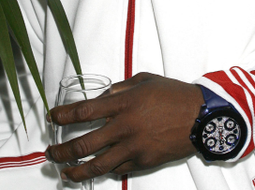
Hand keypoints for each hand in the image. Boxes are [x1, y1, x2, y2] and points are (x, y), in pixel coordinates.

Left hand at [46, 73, 203, 181]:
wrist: (203, 117)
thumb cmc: (174, 96)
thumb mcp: (143, 81)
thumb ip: (119, 90)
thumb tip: (102, 98)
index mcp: (123, 105)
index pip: (83, 112)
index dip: (63, 116)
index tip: (52, 117)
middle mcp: (125, 128)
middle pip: (84, 144)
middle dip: (62, 151)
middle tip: (51, 152)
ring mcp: (134, 148)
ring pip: (98, 165)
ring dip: (77, 171)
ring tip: (64, 173)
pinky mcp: (145, 162)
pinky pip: (119, 170)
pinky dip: (105, 171)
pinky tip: (95, 171)